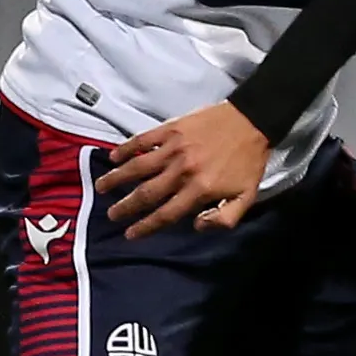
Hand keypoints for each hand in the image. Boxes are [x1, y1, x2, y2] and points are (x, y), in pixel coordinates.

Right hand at [95, 102, 269, 237]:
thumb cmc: (249, 161)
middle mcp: (182, 171)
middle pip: (146, 193)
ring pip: (138, 166)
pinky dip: (126, 148)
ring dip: (117, 178)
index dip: (146, 226)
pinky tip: (113, 156)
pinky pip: (143, 140)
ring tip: (101, 187)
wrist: (254, 120)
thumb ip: (224, 218)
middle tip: (111, 215)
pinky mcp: (171, 129)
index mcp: (199, 189)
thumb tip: (197, 227)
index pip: (166, 214)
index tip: (129, 235)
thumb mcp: (246, 197)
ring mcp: (174, 148)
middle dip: (126, 207)